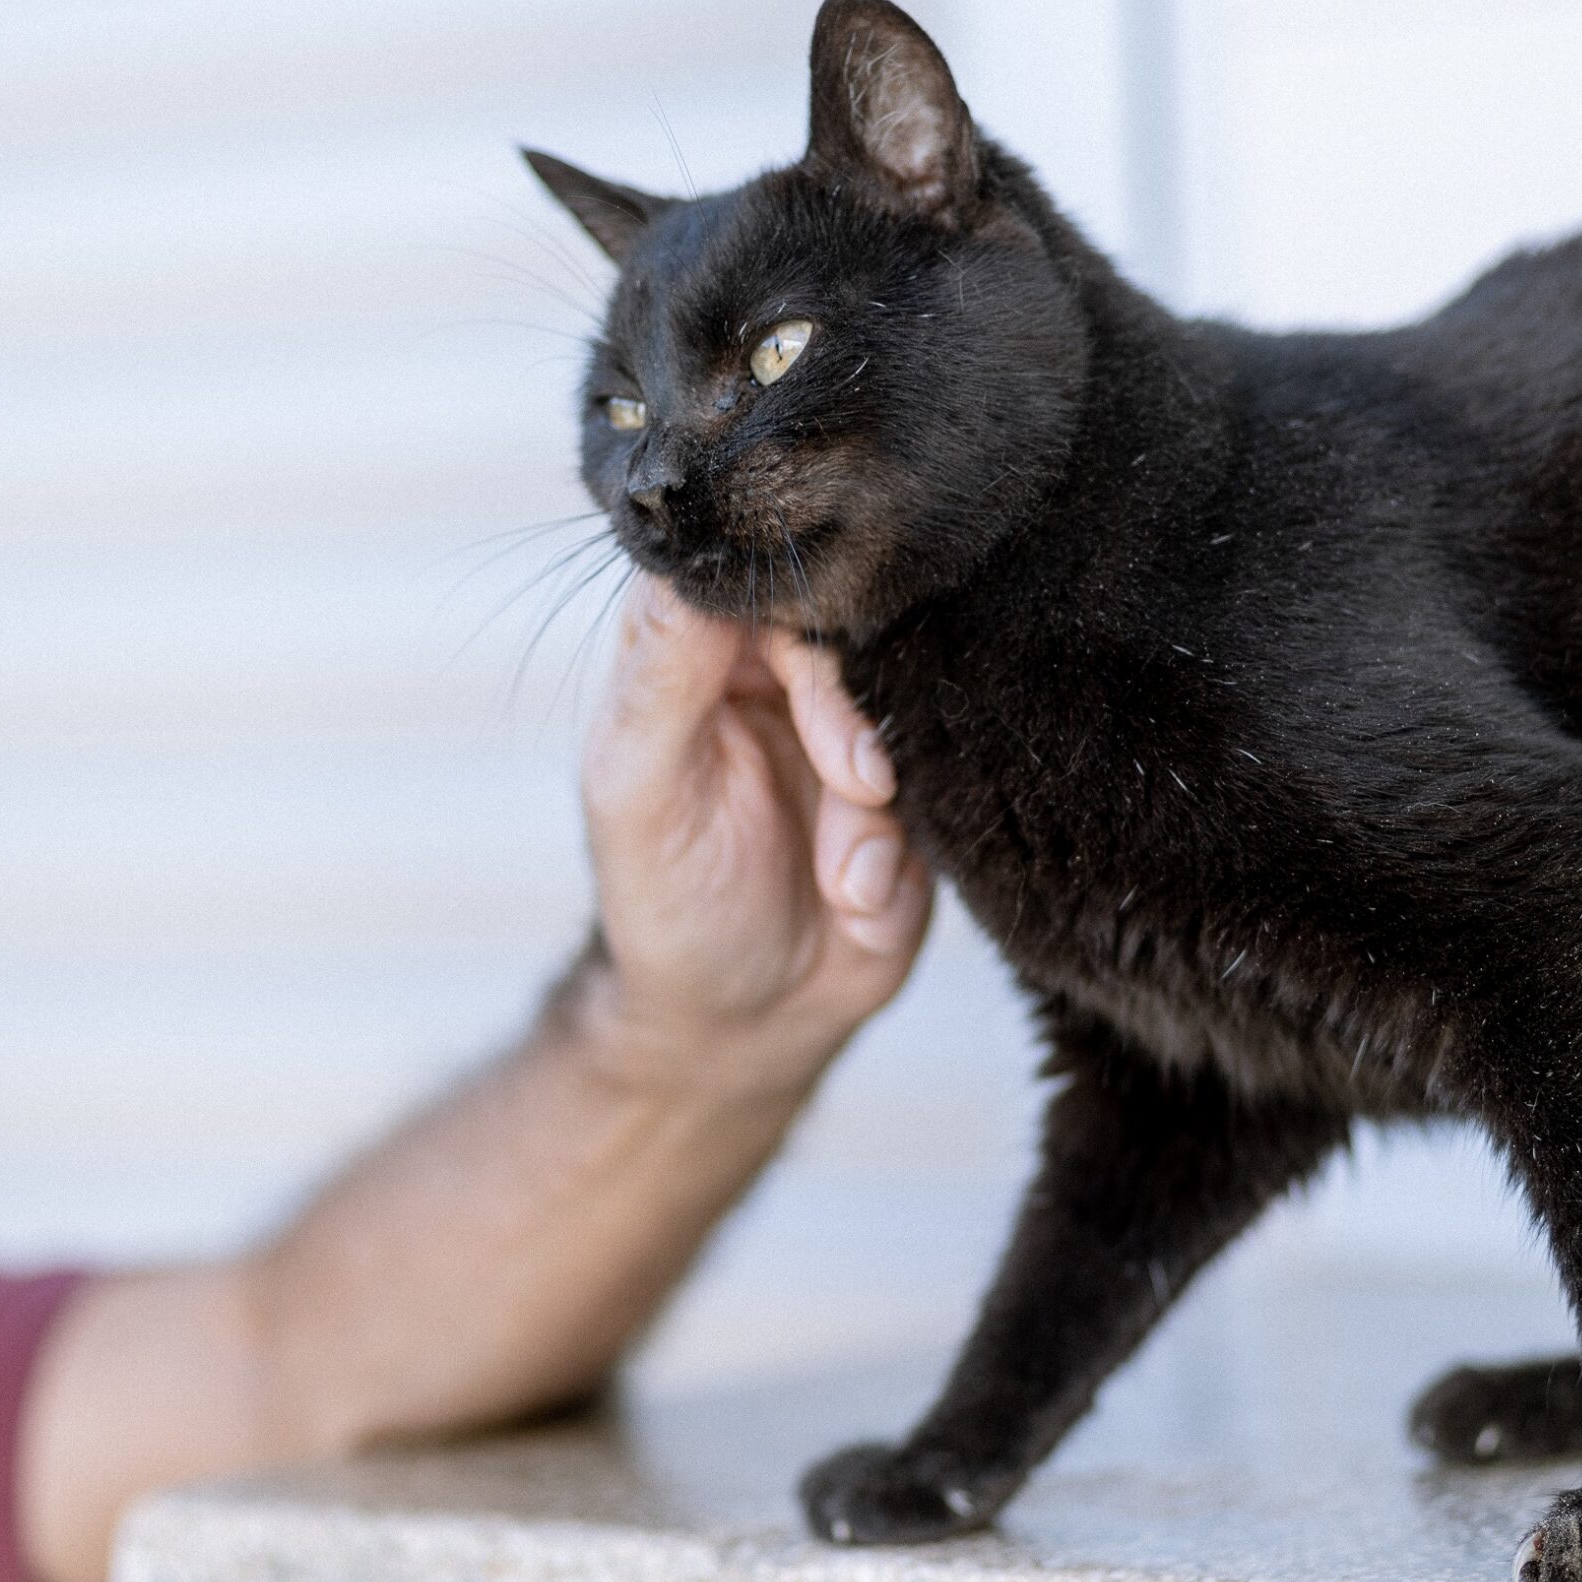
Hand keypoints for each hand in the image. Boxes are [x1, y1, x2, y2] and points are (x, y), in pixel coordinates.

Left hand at [576, 576, 931, 1096]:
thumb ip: (661, 677)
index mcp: (697, 654)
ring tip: (844, 883)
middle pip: (846, 634)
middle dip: (851, 720)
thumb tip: (682, 559)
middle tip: (859, 785)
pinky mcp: (912, 786)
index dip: (795, 608)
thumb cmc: (667, 904)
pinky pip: (942, 780)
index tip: (815, 661)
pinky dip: (901, 851)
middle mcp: (778, 674)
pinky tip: (860, 902)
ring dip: (877, 807)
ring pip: (903, 707)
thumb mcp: (639, 793)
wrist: (744, 1022)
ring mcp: (852, 728)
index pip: (753, 577)